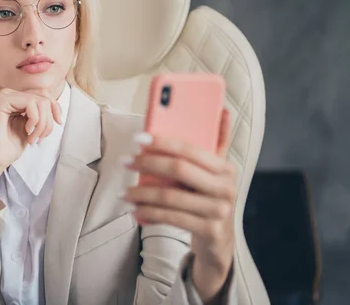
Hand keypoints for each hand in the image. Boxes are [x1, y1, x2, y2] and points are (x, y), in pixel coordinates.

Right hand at [0, 87, 62, 204]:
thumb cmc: (10, 146)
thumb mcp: (32, 126)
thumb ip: (40, 112)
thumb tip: (55, 104)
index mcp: (15, 98)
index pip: (43, 94)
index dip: (55, 108)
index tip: (58, 123)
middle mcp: (8, 94)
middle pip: (43, 97)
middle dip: (48, 120)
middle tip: (40, 138)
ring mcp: (3, 96)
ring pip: (40, 100)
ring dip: (42, 123)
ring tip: (33, 138)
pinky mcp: (1, 101)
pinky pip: (30, 103)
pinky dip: (34, 120)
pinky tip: (27, 131)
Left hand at [120, 109, 234, 301]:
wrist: (219, 240)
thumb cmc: (208, 198)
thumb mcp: (215, 173)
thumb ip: (217, 144)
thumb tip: (223, 110)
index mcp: (226, 168)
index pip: (190, 150)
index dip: (162, 143)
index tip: (138, 139)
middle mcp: (226, 188)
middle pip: (178, 169)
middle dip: (147, 163)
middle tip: (125, 161)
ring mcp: (219, 211)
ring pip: (170, 197)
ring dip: (141, 193)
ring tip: (123, 192)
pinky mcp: (209, 231)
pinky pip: (171, 218)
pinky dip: (148, 212)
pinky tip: (135, 209)